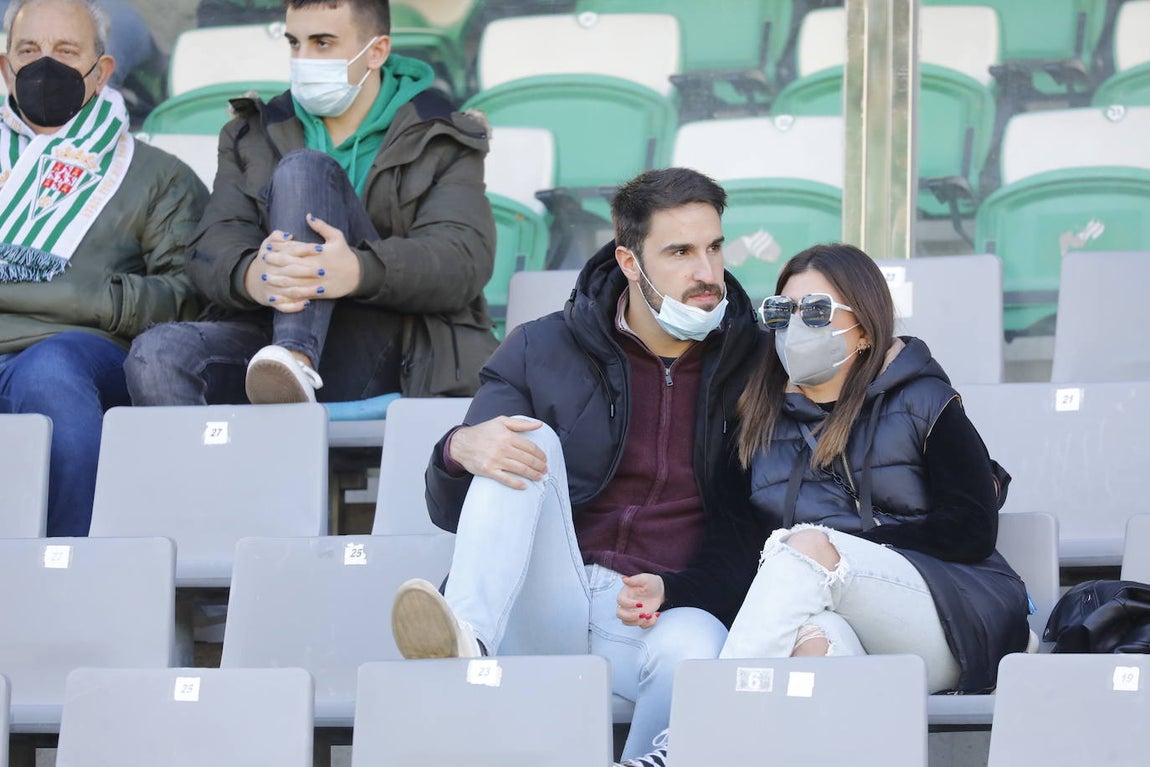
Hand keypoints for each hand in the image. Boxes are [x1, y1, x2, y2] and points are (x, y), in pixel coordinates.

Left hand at [243, 214, 361, 312]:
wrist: (359, 275)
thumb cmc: (345, 255)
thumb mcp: (337, 237)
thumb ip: (322, 226)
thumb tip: (308, 215)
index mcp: (318, 252)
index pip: (295, 248)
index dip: (280, 247)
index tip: (268, 247)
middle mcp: (316, 266)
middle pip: (291, 264)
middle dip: (275, 262)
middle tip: (262, 260)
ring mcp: (317, 280)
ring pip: (294, 280)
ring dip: (278, 279)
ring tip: (266, 277)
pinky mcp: (320, 292)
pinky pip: (303, 294)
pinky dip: (290, 294)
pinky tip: (280, 293)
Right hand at [447, 416, 547, 488]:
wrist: (461, 443)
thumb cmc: (482, 432)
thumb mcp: (501, 421)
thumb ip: (521, 423)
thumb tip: (539, 424)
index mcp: (507, 436)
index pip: (530, 447)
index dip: (540, 454)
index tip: (545, 459)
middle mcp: (502, 448)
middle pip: (527, 459)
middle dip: (539, 466)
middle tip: (545, 470)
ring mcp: (495, 460)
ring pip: (520, 469)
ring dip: (533, 474)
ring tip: (539, 477)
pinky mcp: (488, 470)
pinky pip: (506, 479)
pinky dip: (517, 484)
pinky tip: (524, 485)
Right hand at [616, 573, 664, 628]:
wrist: (661, 591)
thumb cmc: (651, 583)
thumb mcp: (645, 579)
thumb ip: (635, 580)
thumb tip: (624, 579)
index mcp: (626, 594)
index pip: (620, 601)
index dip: (628, 604)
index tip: (639, 604)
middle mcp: (626, 604)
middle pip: (619, 614)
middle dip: (630, 617)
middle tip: (642, 614)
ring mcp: (632, 612)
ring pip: (627, 622)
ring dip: (638, 622)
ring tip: (650, 615)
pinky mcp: (640, 619)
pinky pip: (641, 626)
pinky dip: (649, 623)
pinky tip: (655, 614)